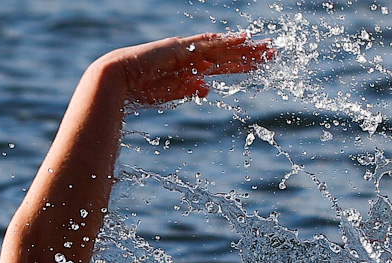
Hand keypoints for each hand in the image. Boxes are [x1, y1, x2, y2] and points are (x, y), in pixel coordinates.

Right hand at [98, 32, 275, 105]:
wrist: (118, 80)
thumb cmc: (139, 90)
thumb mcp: (171, 94)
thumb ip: (189, 90)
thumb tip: (207, 88)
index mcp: (191, 69)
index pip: (223, 66)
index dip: (242, 64)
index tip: (260, 65)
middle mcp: (193, 57)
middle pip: (228, 54)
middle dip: (251, 53)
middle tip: (273, 51)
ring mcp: (187, 50)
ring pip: (223, 47)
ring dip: (245, 47)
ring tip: (265, 47)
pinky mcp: (180, 48)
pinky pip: (207, 44)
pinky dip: (225, 41)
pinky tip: (241, 39)